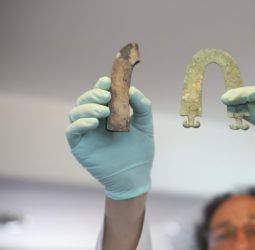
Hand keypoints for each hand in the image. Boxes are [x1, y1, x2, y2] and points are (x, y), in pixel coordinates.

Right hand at [66, 77, 153, 199]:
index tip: (108, 82)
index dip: (101, 86)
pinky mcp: (79, 146)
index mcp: (109, 114)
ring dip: (88, 107)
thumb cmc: (139, 152)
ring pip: (76, 112)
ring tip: (103, 111)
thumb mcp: (145, 126)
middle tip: (106, 96)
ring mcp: (86, 133)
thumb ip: (142, 107)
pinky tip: (94, 122)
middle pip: (85, 100)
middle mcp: (95, 120)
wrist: (134, 176)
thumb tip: (132, 90)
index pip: (100, 95)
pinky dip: (80, 123)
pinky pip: (73, 131)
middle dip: (94, 94)